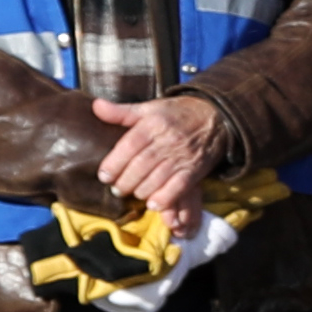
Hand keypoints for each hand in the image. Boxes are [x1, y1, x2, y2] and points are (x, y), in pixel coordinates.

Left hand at [91, 92, 221, 216]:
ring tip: (133, 194)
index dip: (115, 163)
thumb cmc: (177, 113)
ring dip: (141, 190)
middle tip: (116, 190)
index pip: (130, 145)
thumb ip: (121, 112)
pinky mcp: (195, 169)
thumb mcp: (149, 108)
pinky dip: (165, 198)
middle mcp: (167, 139)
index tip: (104, 176)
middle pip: (141, 165)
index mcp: (153, 123)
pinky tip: (153, 204)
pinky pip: (178, 187)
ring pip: (157, 178)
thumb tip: (96, 107)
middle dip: (125, 181)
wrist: (215, 116)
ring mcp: (182, 155)